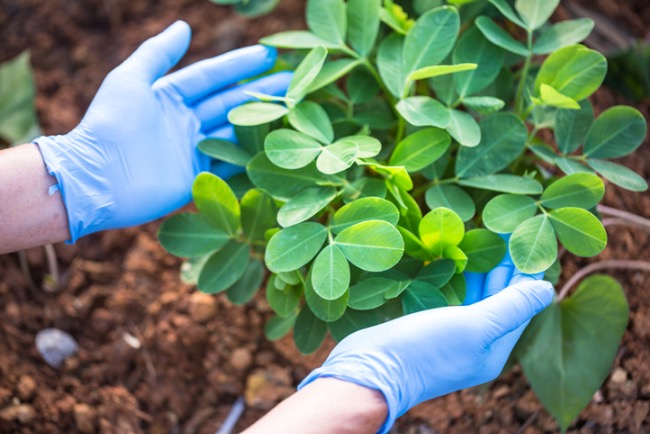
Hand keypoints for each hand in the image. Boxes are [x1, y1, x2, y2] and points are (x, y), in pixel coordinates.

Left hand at [35, 21, 290, 241]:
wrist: (97, 177)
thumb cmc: (110, 123)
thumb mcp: (130, 79)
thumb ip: (157, 53)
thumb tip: (184, 26)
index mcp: (171, 97)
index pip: (212, 76)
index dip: (239, 65)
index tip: (268, 54)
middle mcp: (185, 122)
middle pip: (230, 103)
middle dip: (261, 92)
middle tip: (294, 81)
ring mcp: (192, 150)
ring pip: (234, 132)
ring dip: (261, 123)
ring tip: (292, 112)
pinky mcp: (196, 178)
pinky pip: (228, 166)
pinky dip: (250, 158)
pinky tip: (275, 149)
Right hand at [299, 255, 553, 432]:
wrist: (370, 370)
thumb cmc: (426, 348)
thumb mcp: (474, 326)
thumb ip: (510, 306)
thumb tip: (547, 288)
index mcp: (494, 349)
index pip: (520, 305)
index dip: (525, 273)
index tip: (525, 240)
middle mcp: (475, 344)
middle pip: (498, 300)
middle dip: (503, 267)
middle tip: (505, 232)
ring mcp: (450, 336)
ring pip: (474, 297)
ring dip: (480, 270)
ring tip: (484, 238)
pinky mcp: (426, 327)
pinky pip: (451, 298)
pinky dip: (457, 278)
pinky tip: (454, 258)